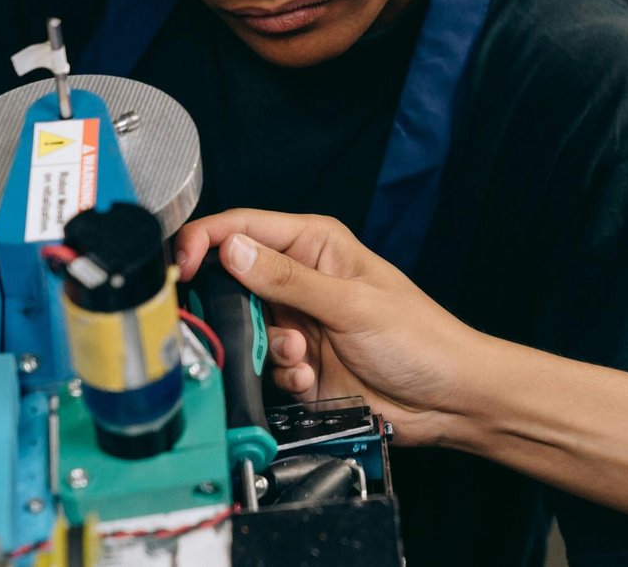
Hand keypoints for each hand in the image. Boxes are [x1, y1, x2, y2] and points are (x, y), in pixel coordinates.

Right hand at [173, 209, 486, 444]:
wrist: (446, 398)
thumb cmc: (419, 337)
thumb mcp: (350, 303)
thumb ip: (286, 278)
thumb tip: (231, 249)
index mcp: (315, 243)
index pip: (242, 227)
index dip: (205, 240)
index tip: (180, 264)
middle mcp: (301, 278)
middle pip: (233, 282)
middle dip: (237, 310)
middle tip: (254, 327)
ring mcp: (298, 321)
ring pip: (245, 330)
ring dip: (265, 348)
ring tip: (301, 355)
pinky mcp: (299, 362)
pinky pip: (262, 366)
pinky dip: (281, 375)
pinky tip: (312, 376)